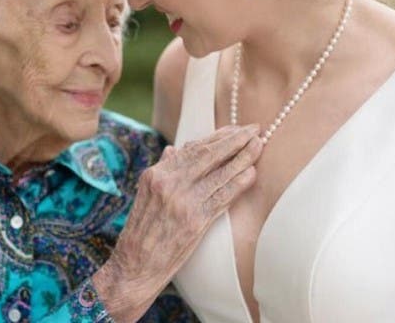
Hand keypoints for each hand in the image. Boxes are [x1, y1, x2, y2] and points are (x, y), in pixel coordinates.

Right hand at [93, 124, 262, 321]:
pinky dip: (239, 184)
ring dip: (243, 157)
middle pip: (207, 154)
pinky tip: (252, 173)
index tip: (234, 129)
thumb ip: (162, 171)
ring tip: (259, 145)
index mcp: (155, 174)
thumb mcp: (145, 197)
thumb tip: (174, 149)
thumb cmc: (142, 232)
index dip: (216, 137)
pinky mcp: (195, 221)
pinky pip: (222, 197)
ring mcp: (182, 201)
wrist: (135, 265)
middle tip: (254, 128)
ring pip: (218, 172)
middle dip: (234, 139)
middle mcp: (167, 183)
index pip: (191, 148)